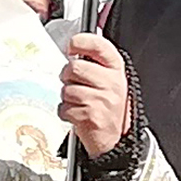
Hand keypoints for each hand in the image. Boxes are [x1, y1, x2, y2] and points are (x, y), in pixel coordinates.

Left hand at [58, 32, 133, 156]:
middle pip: (75, 67)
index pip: (99, 45)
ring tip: (79, 103)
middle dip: (67, 76)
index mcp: (116, 69)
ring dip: (67, 98)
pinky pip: (64, 108)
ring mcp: (102, 99)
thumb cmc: (107, 107)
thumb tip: (73, 47)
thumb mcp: (108, 80)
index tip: (71, 47)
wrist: (114, 138)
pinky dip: (66, 113)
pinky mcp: (91, 115)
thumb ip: (94, 63)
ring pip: (67, 89)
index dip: (80, 42)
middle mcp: (112, 82)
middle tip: (73, 83)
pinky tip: (77, 115)